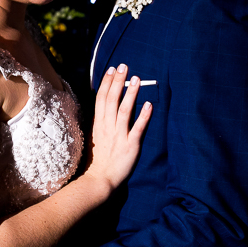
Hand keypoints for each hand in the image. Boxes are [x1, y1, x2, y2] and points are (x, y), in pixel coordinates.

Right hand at [87, 64, 151, 194]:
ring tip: (136, 79)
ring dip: (130, 94)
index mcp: (99, 124)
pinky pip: (137, 129)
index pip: (102, 99)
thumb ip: (102, 121)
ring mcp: (119, 136)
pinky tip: (149, 105)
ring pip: (124, 111)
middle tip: (124, 66)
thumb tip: (106, 106)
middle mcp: (108, 127)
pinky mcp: (130, 145)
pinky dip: (143, 116)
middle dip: (118, 82)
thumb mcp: (97, 136)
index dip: (107, 83)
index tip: (112, 69)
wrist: (100, 180)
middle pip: (112, 100)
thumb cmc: (99, 160)